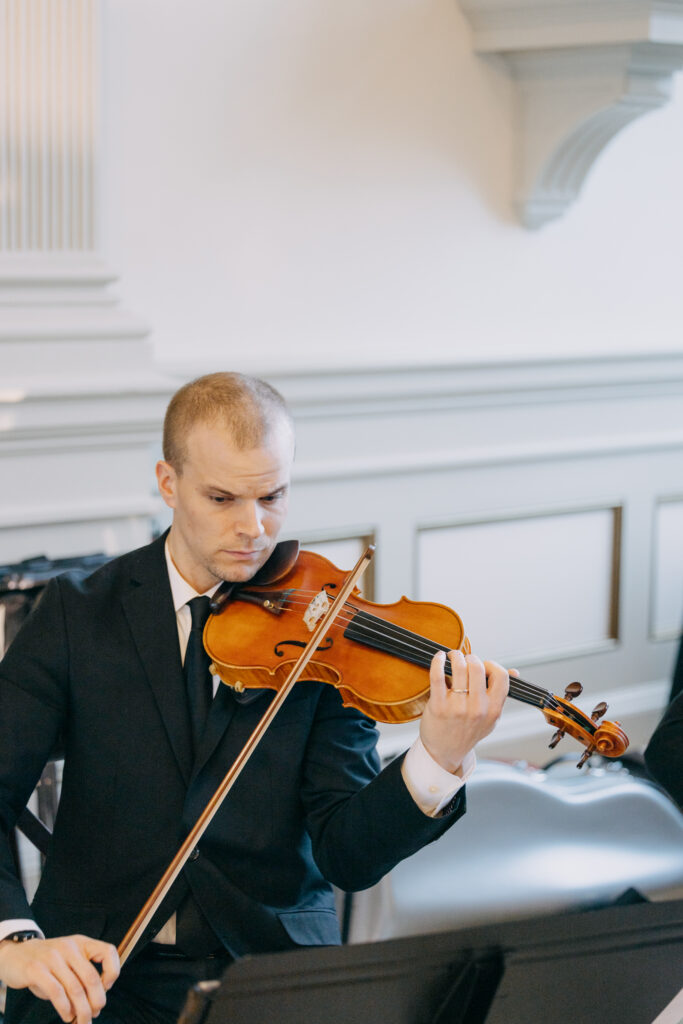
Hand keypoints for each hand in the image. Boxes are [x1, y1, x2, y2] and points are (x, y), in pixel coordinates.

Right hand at [0, 934, 118, 1022]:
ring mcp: (52, 957)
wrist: (17, 955)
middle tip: (95, 1013)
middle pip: (91, 978)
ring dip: (81, 1010)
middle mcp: (69, 947)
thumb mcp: (69, 961)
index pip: (108, 951)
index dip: (113, 971)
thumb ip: (83, 975)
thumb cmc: (48, 964)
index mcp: (81, 943)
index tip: (106, 987)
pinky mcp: (36, 969)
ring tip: (82, 1021)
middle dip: (97, 1001)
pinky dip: (65, 1008)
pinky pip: (57, 993)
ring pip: (75, 989)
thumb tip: (96, 1003)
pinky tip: (67, 1016)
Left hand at [419, 651, 508, 773]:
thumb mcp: (491, 717)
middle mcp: (477, 708)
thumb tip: (515, 672)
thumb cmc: (468, 732)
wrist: (445, 752)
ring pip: (459, 668)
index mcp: (493, 709)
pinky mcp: (438, 705)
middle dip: (471, 657)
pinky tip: (439, 658)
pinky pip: (438, 676)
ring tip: (453, 656)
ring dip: (455, 656)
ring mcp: (458, 707)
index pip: (501, 676)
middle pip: (478, 667)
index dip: (492, 665)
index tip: (484, 665)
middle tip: (465, 658)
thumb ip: (501, 695)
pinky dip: (438, 662)